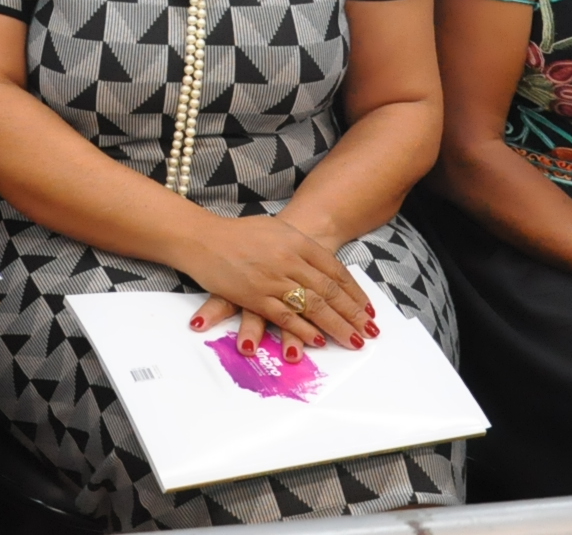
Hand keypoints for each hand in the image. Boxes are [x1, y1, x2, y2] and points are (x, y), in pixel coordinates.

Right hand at [179, 213, 375, 363]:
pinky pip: (284, 316)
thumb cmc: (239, 233)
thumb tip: (320, 266)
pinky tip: (317, 340)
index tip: (367, 310)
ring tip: (353, 340)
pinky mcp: (254, 296)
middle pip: (329, 291)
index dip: (354, 293)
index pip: (335, 271)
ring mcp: (272, 279)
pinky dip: (302, 330)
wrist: (203, 237)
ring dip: (335, 325)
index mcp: (297, 241)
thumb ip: (299, 247)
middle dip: (352, 314)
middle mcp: (289, 259)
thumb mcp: (276, 231)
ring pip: (312, 306)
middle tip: (369, 331)